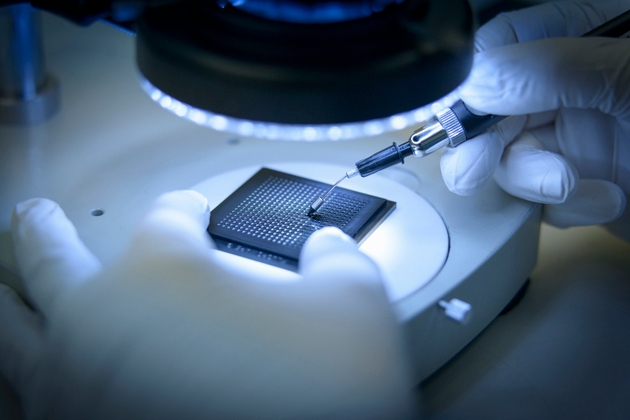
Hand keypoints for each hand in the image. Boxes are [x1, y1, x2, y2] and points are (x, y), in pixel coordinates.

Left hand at [0, 191, 415, 418]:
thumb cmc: (315, 395)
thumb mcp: (353, 306)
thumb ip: (339, 260)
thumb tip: (331, 247)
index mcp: (167, 271)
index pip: (169, 218)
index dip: (184, 207)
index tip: (188, 209)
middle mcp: (105, 319)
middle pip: (56, 257)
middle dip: (45, 233)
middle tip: (35, 217)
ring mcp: (78, 382)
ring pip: (15, 330)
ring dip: (8, 303)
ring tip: (2, 290)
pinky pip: (26, 399)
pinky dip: (19, 382)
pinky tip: (25, 381)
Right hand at [440, 0, 629, 228]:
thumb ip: (551, 71)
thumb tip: (475, 80)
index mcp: (585, 39)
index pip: (504, 45)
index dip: (474, 81)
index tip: (463, 117)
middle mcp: (570, 86)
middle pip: (492, 108)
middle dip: (486, 144)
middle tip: (477, 170)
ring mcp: (572, 135)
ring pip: (505, 158)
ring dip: (530, 179)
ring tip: (572, 186)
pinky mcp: (576, 180)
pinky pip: (535, 195)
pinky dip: (561, 206)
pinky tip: (603, 200)